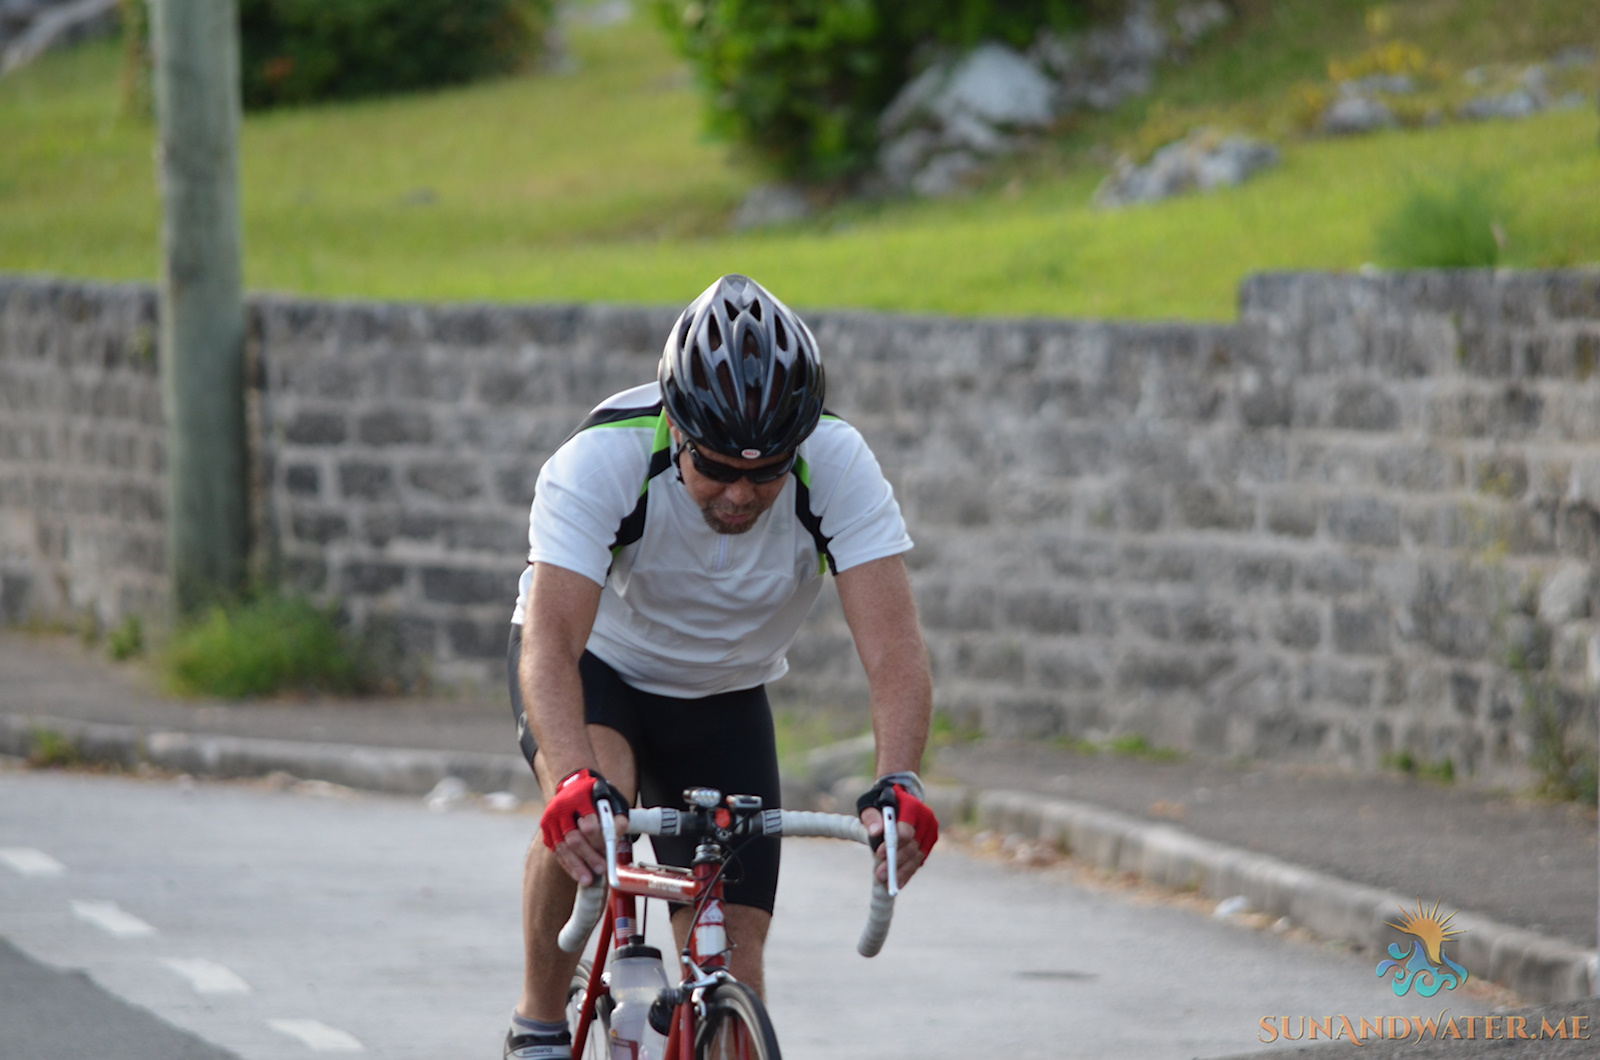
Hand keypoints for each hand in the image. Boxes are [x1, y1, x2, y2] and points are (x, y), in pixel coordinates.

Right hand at [539, 769, 628, 885]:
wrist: (573, 787)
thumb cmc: (595, 796)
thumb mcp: (611, 799)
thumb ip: (617, 817)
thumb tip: (617, 836)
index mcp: (579, 797)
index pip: (588, 823)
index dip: (598, 841)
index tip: (608, 853)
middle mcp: (561, 808)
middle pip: (574, 838)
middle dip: (589, 856)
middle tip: (601, 869)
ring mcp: (551, 820)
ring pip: (563, 848)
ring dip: (577, 866)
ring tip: (588, 879)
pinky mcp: (546, 831)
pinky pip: (557, 853)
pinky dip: (568, 865)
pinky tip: (578, 875)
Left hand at [857, 778, 937, 888]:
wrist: (899, 798)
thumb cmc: (881, 803)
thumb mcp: (871, 805)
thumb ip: (871, 817)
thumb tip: (875, 832)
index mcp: (912, 806)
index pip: (905, 829)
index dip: (892, 844)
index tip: (878, 854)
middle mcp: (926, 818)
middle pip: (912, 845)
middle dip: (896, 862)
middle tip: (882, 875)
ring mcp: (930, 830)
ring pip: (918, 855)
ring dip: (903, 871)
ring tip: (890, 883)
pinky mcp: (930, 841)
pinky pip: (920, 859)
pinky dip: (909, 871)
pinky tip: (899, 882)